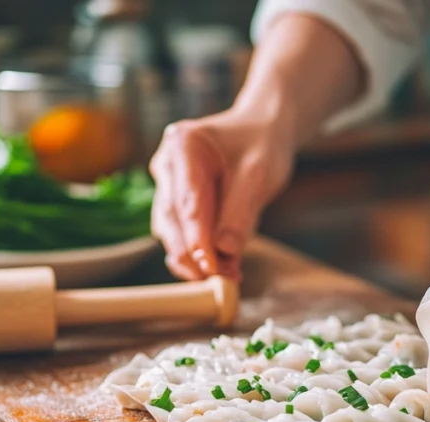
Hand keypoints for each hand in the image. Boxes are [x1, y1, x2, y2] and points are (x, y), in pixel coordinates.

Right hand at [149, 110, 295, 280]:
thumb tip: (225, 250)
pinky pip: (183, 234)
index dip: (197, 238)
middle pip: (171, 219)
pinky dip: (201, 255)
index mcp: (182, 145)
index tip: (210, 266)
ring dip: (194, 259)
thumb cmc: (262, 145)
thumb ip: (241, 210)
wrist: (263, 133)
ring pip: (171, 231)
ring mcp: (167, 185)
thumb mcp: (259, 173)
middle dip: (192, 254)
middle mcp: (166, 164)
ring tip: (226, 278)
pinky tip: (225, 270)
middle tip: (216, 280)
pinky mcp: (176, 204)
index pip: (187, 202)